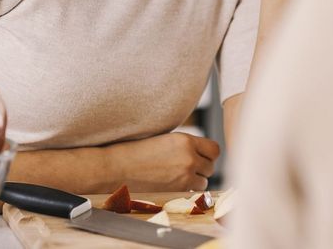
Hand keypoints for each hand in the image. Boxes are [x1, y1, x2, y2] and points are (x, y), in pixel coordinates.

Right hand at [104, 132, 219, 190]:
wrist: (117, 168)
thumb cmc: (136, 151)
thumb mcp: (165, 139)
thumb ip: (185, 145)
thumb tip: (201, 152)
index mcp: (185, 141)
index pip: (215, 149)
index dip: (209, 154)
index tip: (202, 156)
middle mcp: (189, 158)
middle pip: (210, 167)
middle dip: (201, 168)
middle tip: (186, 167)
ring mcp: (184, 176)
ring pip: (203, 182)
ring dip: (194, 181)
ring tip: (177, 176)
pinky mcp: (176, 191)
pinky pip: (192, 194)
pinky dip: (186, 191)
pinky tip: (172, 184)